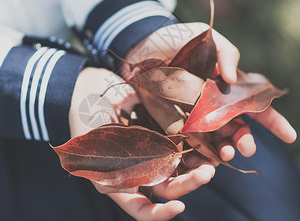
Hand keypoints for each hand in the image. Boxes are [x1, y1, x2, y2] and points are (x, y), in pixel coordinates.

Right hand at [69, 67, 213, 219]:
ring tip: (215, 160)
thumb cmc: (84, 121)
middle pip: (168, 188)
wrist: (89, 90)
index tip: (179, 207)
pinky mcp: (161, 135)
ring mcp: (152, 154)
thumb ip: (107, 168)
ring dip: (197, 168)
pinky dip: (195, 147)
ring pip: (180, 169)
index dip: (160, 214)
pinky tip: (210, 143)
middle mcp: (139, 172)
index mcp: (119, 183)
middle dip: (189, 184)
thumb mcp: (89, 149)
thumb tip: (124, 185)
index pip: (141, 209)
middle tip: (206, 173)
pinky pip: (181, 145)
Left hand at [124, 22, 296, 160]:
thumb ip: (227, 53)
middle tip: (246, 148)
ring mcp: (196, 117)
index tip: (291, 136)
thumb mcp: (209, 39)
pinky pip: (191, 143)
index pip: (257, 106)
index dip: (274, 122)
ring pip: (217, 140)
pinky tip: (204, 160)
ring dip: (225, 149)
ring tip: (225, 154)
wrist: (144, 49)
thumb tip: (233, 77)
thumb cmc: (181, 41)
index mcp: (230, 88)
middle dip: (246, 140)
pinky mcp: (175, 123)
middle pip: (239, 128)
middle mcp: (216, 106)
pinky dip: (200, 154)